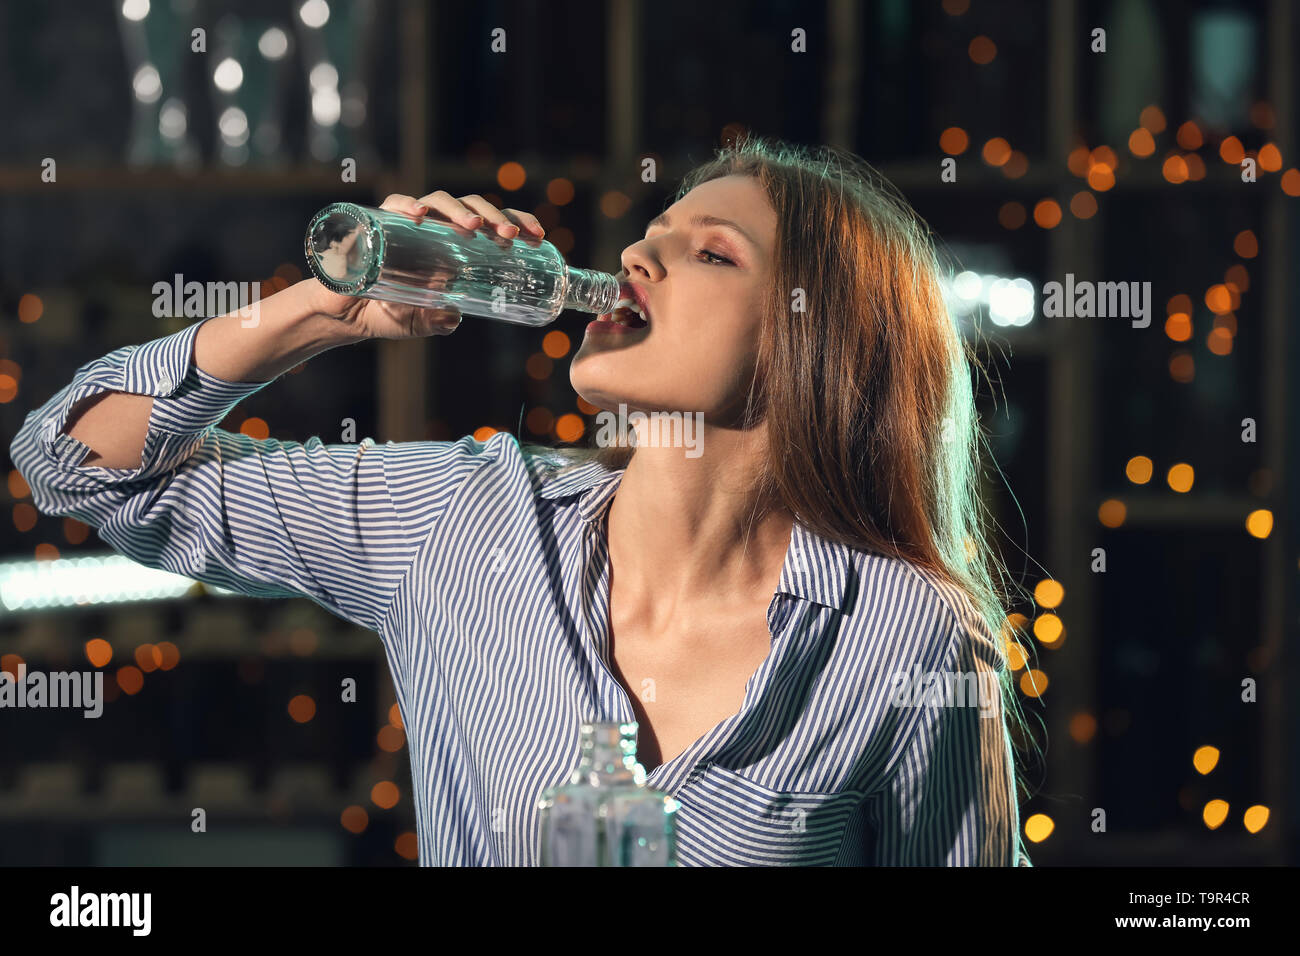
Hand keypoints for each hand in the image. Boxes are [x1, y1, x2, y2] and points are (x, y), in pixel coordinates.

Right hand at [308, 190, 546, 339]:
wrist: (342, 314)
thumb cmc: (384, 312)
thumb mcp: (418, 322)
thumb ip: (437, 320)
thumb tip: (455, 319)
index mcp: (452, 246)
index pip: (490, 226)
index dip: (516, 224)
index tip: (538, 237)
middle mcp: (433, 229)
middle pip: (471, 209)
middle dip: (494, 218)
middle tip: (510, 237)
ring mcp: (407, 223)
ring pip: (439, 202)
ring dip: (459, 210)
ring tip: (474, 228)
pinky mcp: (377, 222)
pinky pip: (393, 205)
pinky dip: (406, 205)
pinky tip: (418, 214)